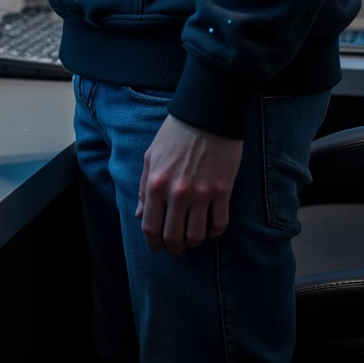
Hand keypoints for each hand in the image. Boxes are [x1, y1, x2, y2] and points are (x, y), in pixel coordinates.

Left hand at [136, 113, 242, 253]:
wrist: (207, 114)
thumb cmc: (176, 133)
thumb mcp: (151, 156)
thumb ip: (143, 187)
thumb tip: (140, 214)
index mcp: (156, 183)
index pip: (150, 226)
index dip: (153, 242)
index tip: (157, 246)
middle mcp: (177, 193)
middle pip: (173, 237)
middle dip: (173, 248)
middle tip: (176, 247)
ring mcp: (201, 194)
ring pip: (197, 236)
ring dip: (193, 242)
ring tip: (192, 238)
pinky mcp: (223, 192)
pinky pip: (219, 224)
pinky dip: (214, 232)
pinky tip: (211, 228)